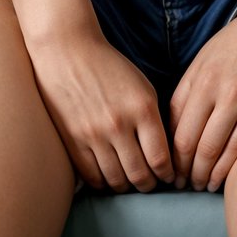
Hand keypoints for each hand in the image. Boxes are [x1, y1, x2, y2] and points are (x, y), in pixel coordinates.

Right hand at [29, 26, 175, 193]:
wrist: (68, 50)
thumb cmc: (108, 66)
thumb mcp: (142, 86)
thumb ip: (153, 120)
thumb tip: (161, 155)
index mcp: (142, 108)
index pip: (161, 159)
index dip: (167, 174)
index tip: (167, 176)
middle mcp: (119, 124)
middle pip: (140, 175)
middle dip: (148, 185)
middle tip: (149, 183)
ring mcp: (94, 135)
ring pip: (116, 181)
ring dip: (126, 186)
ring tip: (129, 181)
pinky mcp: (72, 141)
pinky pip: (92, 177)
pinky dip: (103, 183)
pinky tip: (108, 176)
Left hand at [168, 0, 236, 191]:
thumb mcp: (210, 54)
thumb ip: (195, 84)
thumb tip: (181, 118)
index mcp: (198, 74)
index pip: (173, 122)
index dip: (168, 149)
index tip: (167, 165)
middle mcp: (213, 88)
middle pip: (187, 141)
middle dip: (181, 169)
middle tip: (179, 185)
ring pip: (211, 149)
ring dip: (202, 174)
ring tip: (200, 186)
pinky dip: (227, 168)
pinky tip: (221, 179)